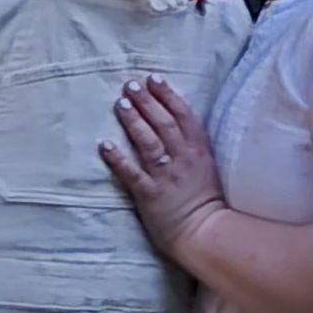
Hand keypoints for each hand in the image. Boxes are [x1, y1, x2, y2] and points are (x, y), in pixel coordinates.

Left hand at [101, 77, 224, 263]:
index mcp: (198, 150)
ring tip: (119, 104)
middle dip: (146, 101)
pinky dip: (118, 159)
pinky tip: (104, 145)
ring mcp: (166, 176)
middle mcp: (182, 158)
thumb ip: (193, 146)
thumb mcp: (207, 166)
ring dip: (133, 121)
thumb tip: (176, 124)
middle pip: (163, 123)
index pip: (182, 115)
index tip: (152, 78)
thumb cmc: (208, 202)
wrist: (207, 234)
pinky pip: (132, 173)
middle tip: (130, 85)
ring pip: (148, 142)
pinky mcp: (150, 194)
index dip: (166, 94)